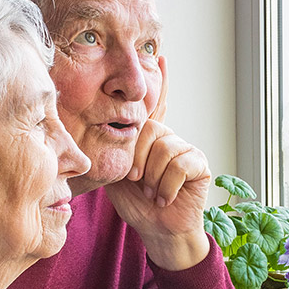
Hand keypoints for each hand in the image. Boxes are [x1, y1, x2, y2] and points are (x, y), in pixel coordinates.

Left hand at [105, 57, 211, 269]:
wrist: (158, 231)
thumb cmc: (136, 205)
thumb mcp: (116, 175)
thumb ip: (111, 152)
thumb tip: (87, 134)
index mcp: (149, 138)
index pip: (152, 108)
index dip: (158, 85)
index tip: (160, 58)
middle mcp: (168, 138)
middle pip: (148, 130)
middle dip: (138, 160)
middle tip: (138, 182)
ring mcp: (186, 149)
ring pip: (163, 149)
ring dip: (152, 179)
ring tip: (153, 193)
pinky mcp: (200, 164)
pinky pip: (179, 165)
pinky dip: (166, 187)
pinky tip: (165, 198)